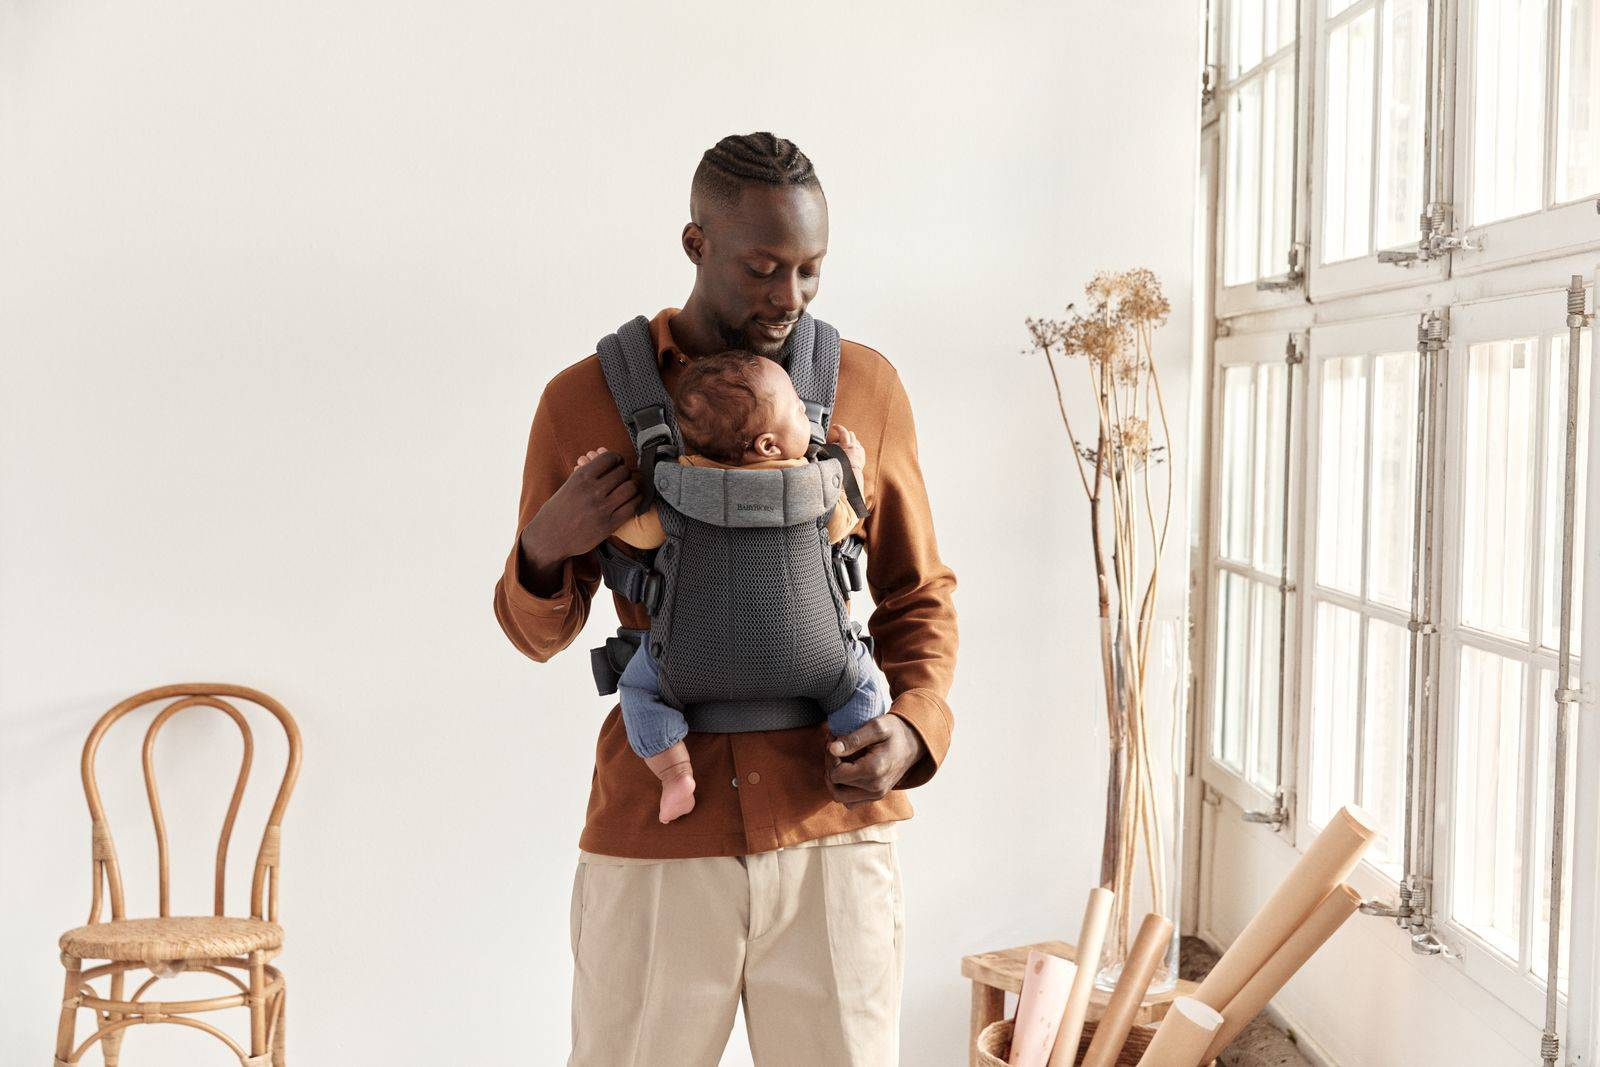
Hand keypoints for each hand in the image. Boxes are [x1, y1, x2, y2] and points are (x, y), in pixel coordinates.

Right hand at [518, 447, 639, 577]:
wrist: (549, 537)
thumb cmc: (558, 510)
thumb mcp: (568, 485)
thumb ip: (586, 473)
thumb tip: (602, 455)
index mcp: (580, 477)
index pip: (610, 458)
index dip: (617, 459)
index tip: (617, 463)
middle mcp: (592, 491)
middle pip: (623, 472)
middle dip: (625, 473)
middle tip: (624, 478)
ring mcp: (601, 508)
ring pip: (631, 487)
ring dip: (633, 486)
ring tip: (629, 488)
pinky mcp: (609, 525)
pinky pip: (632, 507)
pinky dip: (635, 501)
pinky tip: (631, 501)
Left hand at [824, 713, 925, 808]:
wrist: (914, 742)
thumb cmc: (895, 731)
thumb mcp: (876, 726)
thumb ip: (853, 738)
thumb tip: (832, 749)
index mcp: (874, 770)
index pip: (836, 774)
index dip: (830, 757)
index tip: (835, 741)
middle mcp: (875, 788)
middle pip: (835, 788)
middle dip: (830, 769)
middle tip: (834, 751)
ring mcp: (877, 795)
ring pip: (841, 798)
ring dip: (834, 781)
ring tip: (839, 761)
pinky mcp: (877, 796)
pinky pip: (851, 802)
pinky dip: (844, 789)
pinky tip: (847, 771)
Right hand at [826, 423, 864, 475]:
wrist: (851, 479)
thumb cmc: (841, 470)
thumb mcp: (831, 460)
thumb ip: (825, 452)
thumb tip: (816, 451)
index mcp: (846, 447)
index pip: (843, 432)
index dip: (838, 428)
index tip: (834, 427)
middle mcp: (854, 447)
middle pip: (850, 434)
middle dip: (844, 434)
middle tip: (838, 438)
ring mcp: (859, 451)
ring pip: (855, 440)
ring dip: (849, 441)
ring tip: (844, 446)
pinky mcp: (862, 455)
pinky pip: (858, 447)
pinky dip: (854, 448)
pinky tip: (850, 452)